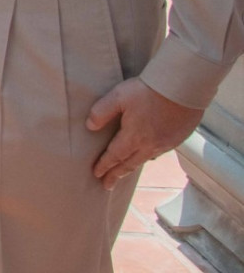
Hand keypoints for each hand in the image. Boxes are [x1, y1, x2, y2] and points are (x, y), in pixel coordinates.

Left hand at [87, 77, 203, 188]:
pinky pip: (159, 153)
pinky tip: (146, 156)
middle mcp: (150, 145)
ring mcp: (166, 143)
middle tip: (107, 185)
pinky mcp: (177, 138)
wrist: (182, 87)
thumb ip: (101, 112)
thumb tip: (90, 127)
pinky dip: (148, 157)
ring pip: (145, 159)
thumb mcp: (118, 96)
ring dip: (132, 167)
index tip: (96, 174)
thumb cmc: (147, 90)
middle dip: (116, 174)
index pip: (115, 155)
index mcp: (134, 136)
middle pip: (129, 164)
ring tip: (124, 172)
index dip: (104, 165)